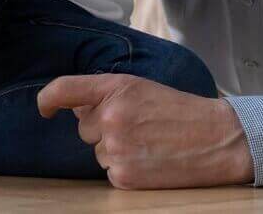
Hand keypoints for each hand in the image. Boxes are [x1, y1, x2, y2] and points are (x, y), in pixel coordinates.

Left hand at [36, 74, 253, 188]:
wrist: (217, 138)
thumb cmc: (182, 112)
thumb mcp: (144, 88)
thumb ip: (108, 94)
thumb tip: (75, 109)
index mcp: (117, 87)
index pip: (65, 90)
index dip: (48, 99)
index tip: (44, 108)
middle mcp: (111, 116)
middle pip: (84, 128)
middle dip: (104, 129)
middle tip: (140, 126)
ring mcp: (116, 148)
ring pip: (98, 153)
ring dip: (117, 150)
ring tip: (150, 144)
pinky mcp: (122, 176)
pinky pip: (110, 172)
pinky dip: (127, 169)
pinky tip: (151, 160)